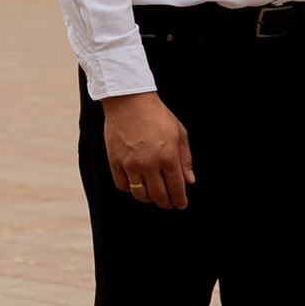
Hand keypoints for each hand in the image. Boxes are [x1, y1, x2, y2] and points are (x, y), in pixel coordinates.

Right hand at [101, 89, 193, 207]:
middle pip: (159, 195)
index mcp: (168, 156)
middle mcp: (149, 163)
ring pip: (141, 194)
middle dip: (166, 202)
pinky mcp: (115, 162)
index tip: (181, 204)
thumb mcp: (179, 133)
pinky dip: (131, 189)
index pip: (176, 188)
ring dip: (149, 198)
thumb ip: (185, 159)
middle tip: (169, 203)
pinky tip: (137, 184)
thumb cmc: (157, 115)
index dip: (180, 200)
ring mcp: (131, 164)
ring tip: (153, 194)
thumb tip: (189, 181)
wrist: (129, 101)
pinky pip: (123, 186)